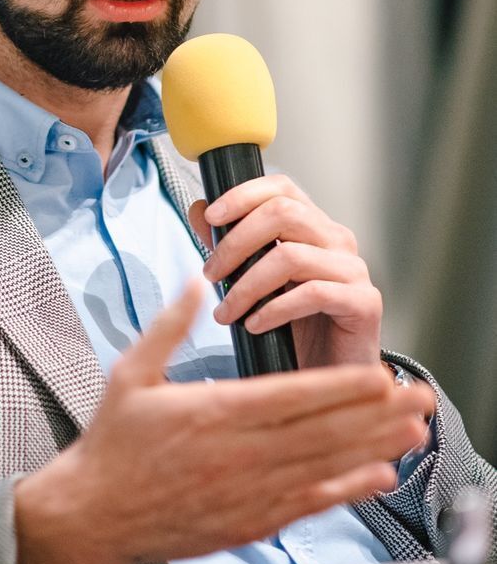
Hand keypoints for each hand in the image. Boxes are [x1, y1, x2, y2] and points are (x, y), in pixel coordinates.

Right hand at [14, 284, 433, 563]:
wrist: (96, 510)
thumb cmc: (113, 441)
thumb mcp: (131, 373)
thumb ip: (168, 326)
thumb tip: (193, 282)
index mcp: (211, 413)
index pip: (290, 397)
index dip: (340, 386)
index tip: (378, 374)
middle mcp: (238, 454)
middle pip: (320, 431)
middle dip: (374, 413)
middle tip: (416, 396)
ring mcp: (248, 490)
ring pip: (324, 465)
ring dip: (373, 446)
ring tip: (411, 430)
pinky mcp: (251, 518)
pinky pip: (310, 501)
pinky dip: (347, 488)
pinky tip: (375, 474)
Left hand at [192, 175, 380, 368]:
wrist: (330, 376)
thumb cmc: (293, 326)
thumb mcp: (254, 281)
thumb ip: (230, 245)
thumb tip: (199, 208)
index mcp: (312, 226)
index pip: (281, 187)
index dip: (243, 195)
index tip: (211, 217)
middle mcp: (338, 240)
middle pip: (282, 213)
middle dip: (235, 243)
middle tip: (210, 274)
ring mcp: (354, 270)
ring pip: (291, 256)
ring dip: (246, 285)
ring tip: (225, 313)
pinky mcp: (365, 303)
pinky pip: (314, 293)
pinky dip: (275, 309)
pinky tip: (254, 325)